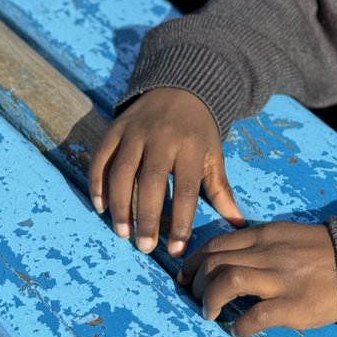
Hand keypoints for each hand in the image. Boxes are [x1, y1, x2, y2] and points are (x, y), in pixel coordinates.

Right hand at [88, 86, 243, 255]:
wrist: (182, 87)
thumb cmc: (198, 130)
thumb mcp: (213, 155)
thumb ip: (221, 190)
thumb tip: (238, 224)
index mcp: (190, 146)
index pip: (185, 189)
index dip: (180, 221)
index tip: (176, 250)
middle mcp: (162, 137)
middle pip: (151, 181)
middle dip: (146, 217)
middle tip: (144, 247)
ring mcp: (136, 131)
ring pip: (121, 170)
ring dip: (119, 204)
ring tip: (122, 233)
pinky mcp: (116, 127)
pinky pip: (101, 156)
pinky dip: (97, 181)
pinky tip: (100, 206)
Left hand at [178, 220, 336, 336]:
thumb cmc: (319, 251)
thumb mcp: (284, 235)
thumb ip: (257, 244)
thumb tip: (225, 259)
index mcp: (264, 235)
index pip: (216, 243)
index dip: (193, 261)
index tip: (185, 276)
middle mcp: (267, 252)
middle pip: (215, 262)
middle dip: (196, 283)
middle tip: (195, 298)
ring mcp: (280, 278)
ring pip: (229, 280)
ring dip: (210, 299)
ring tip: (209, 313)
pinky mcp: (293, 304)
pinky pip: (256, 315)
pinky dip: (240, 326)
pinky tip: (238, 330)